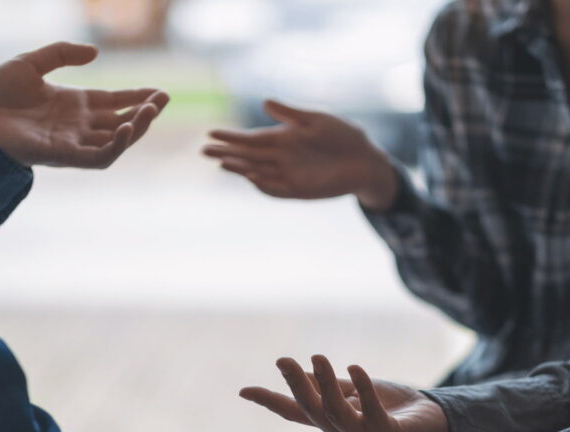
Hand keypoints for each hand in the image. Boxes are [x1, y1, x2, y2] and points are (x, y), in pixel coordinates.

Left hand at [0, 42, 169, 167]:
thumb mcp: (31, 62)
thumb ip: (62, 54)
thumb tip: (96, 52)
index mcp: (73, 104)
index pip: (115, 103)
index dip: (138, 97)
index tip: (161, 92)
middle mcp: (78, 125)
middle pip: (122, 122)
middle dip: (145, 113)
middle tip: (163, 99)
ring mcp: (73, 142)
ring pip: (117, 141)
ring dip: (137, 128)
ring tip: (150, 111)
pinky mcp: (64, 156)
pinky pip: (98, 157)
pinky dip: (116, 146)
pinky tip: (126, 128)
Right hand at [203, 101, 398, 210]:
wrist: (365, 160)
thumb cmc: (343, 136)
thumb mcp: (318, 120)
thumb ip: (291, 114)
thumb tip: (265, 102)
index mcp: (283, 137)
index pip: (251, 138)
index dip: (231, 136)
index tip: (211, 133)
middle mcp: (280, 157)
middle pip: (247, 156)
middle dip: (226, 153)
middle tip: (204, 151)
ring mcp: (288, 175)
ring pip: (257, 172)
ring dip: (239, 168)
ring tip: (222, 163)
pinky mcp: (298, 190)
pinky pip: (275, 189)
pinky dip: (262, 185)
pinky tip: (250, 177)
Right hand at [240, 355, 448, 431]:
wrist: (432, 422)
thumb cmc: (391, 405)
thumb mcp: (355, 390)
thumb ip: (331, 385)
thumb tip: (301, 370)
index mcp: (330, 422)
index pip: (293, 412)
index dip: (269, 401)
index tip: (242, 390)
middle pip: (310, 410)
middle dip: (295, 385)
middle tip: (283, 360)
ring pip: (335, 411)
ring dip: (325, 383)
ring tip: (319, 356)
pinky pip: (370, 411)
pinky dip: (362, 389)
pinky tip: (355, 367)